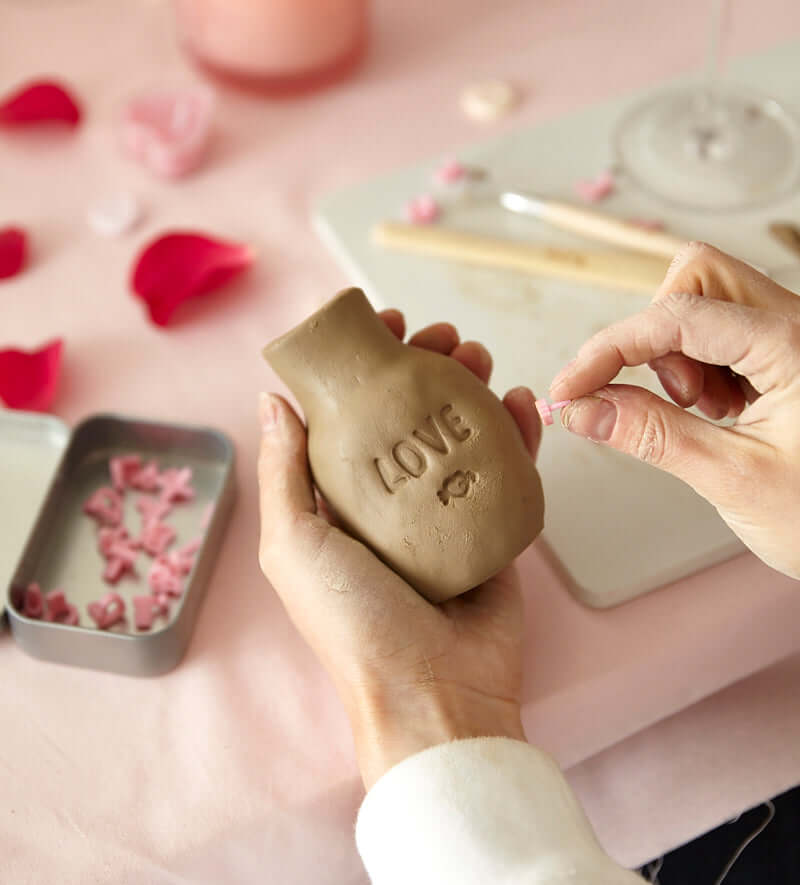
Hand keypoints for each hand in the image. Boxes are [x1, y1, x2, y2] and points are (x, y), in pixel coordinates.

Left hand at [257, 313, 541, 788]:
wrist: (434, 693)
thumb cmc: (353, 623)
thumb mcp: (294, 545)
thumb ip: (284, 472)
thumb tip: (273, 399)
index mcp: (336, 502)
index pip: (348, 415)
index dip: (364, 366)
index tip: (382, 325)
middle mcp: (388, 503)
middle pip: (408, 415)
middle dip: (425, 365)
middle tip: (443, 336)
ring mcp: (442, 515)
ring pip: (457, 431)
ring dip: (469, 385)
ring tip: (477, 356)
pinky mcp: (490, 529)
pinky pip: (506, 470)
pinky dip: (516, 431)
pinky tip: (519, 399)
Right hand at [550, 242, 799, 579]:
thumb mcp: (734, 479)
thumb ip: (651, 437)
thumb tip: (582, 411)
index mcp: (795, 345)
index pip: (678, 315)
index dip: (609, 350)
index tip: (570, 390)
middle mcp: (797, 323)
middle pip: (699, 277)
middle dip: (657, 333)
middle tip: (673, 398)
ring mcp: (792, 335)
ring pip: (707, 301)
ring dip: (680, 354)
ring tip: (707, 415)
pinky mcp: (786, 353)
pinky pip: (723, 334)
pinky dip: (701, 369)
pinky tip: (723, 412)